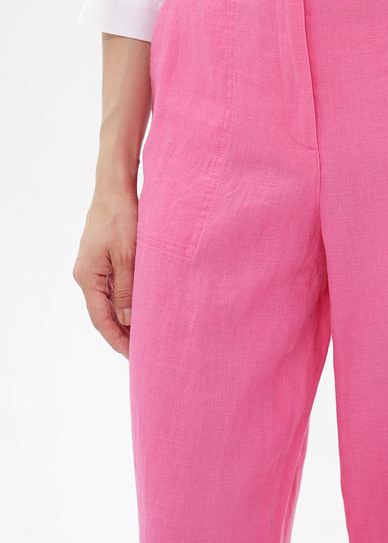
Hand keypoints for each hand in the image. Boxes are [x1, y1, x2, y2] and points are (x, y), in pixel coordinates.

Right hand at [73, 177, 137, 357]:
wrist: (115, 187)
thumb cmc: (121, 217)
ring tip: (146, 332)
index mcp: (88, 276)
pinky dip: (127, 299)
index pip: (101, 319)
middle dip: (122, 331)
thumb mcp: (128, 255)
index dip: (118, 339)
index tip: (134, 355)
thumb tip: (127, 320)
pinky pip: (113, 285)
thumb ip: (127, 289)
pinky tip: (142, 304)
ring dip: (126, 316)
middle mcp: (87, 274)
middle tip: (144, 349)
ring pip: (110, 299)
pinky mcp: (103, 257)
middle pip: (104, 312)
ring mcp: (93, 266)